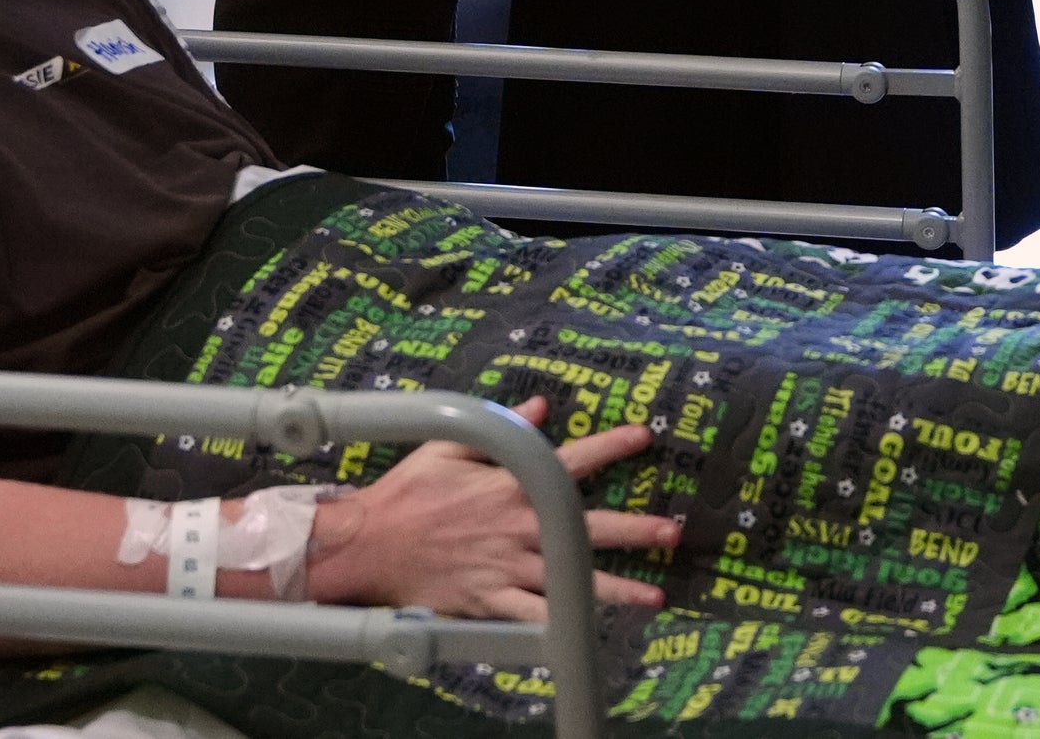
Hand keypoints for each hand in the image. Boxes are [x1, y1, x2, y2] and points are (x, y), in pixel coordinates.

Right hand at [306, 396, 678, 620]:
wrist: (368, 545)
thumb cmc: (408, 492)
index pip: (571, 462)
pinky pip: (532, 616)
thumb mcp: (451, 447)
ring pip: (568, 580)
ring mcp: (506, 567)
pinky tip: (589, 633)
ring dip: (613, 588)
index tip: (644, 437)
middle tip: (671, 532)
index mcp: (510, 485)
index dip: (610, 446)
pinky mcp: (490, 600)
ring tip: (652, 596)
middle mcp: (517, 527)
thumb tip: (542, 407)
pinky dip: (559, 624)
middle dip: (633, 530)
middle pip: (585, 527)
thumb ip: (502, 428)